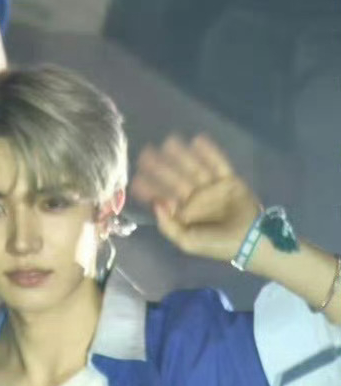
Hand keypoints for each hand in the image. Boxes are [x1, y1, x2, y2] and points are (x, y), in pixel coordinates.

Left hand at [131, 135, 261, 262]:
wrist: (250, 241)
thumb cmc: (217, 245)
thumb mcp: (187, 242)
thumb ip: (168, 226)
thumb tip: (155, 205)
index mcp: (183, 213)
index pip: (164, 197)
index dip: (150, 188)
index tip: (135, 178)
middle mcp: (195, 198)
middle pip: (175, 178)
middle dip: (160, 166)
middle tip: (145, 153)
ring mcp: (211, 188)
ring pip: (194, 168)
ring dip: (181, 155)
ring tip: (169, 142)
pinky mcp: (228, 180)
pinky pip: (218, 163)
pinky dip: (209, 152)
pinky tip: (197, 141)